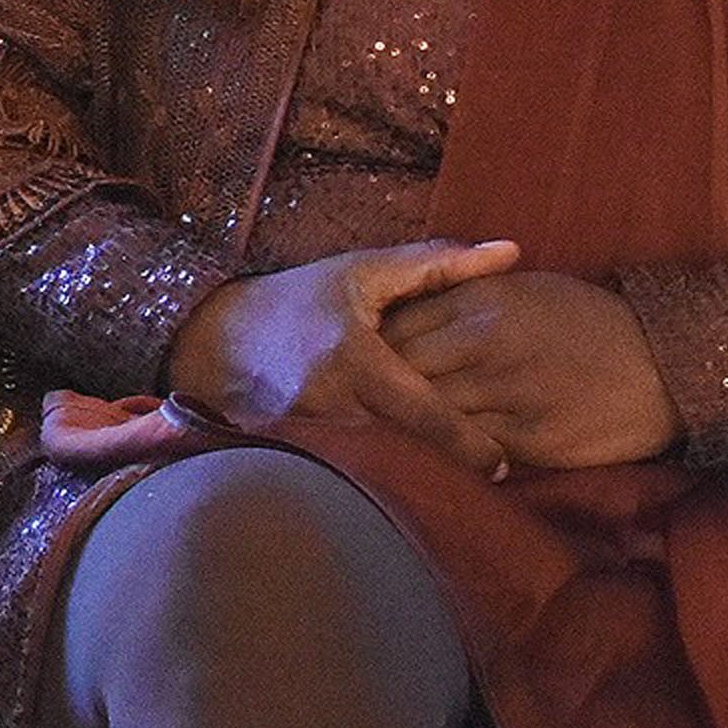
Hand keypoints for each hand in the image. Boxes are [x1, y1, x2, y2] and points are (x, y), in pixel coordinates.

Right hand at [169, 238, 520, 475]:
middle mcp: (335, 404)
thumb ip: (438, 264)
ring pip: (384, 463)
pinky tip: (405, 474)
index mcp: (358, 361)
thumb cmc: (300, 298)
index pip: (425, 415)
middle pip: (411, 449)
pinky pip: (354, 467)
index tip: (503, 462)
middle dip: (450, 463)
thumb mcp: (365, 272)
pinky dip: (383, 468)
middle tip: (496, 472)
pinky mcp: (301, 452)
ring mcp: (314, 435)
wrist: (217, 335)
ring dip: (419, 469)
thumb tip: (510, 252)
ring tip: (458, 476)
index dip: (468, 444)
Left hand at [384, 271, 682, 470]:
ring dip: (404, 426)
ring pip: (429, 415)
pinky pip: (468, 449)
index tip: (357, 360)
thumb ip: (465, 296)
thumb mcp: (524, 289)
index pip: (399, 325)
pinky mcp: (528, 438)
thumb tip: (408, 310)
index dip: (373, 346)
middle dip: (377, 388)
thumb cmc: (591, 321)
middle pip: (403, 371)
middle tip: (356, 403)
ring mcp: (506, 393)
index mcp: (482, 302)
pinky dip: (446, 452)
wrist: (663, 364)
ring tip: (383, 433)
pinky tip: (433, 455)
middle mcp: (486, 345)